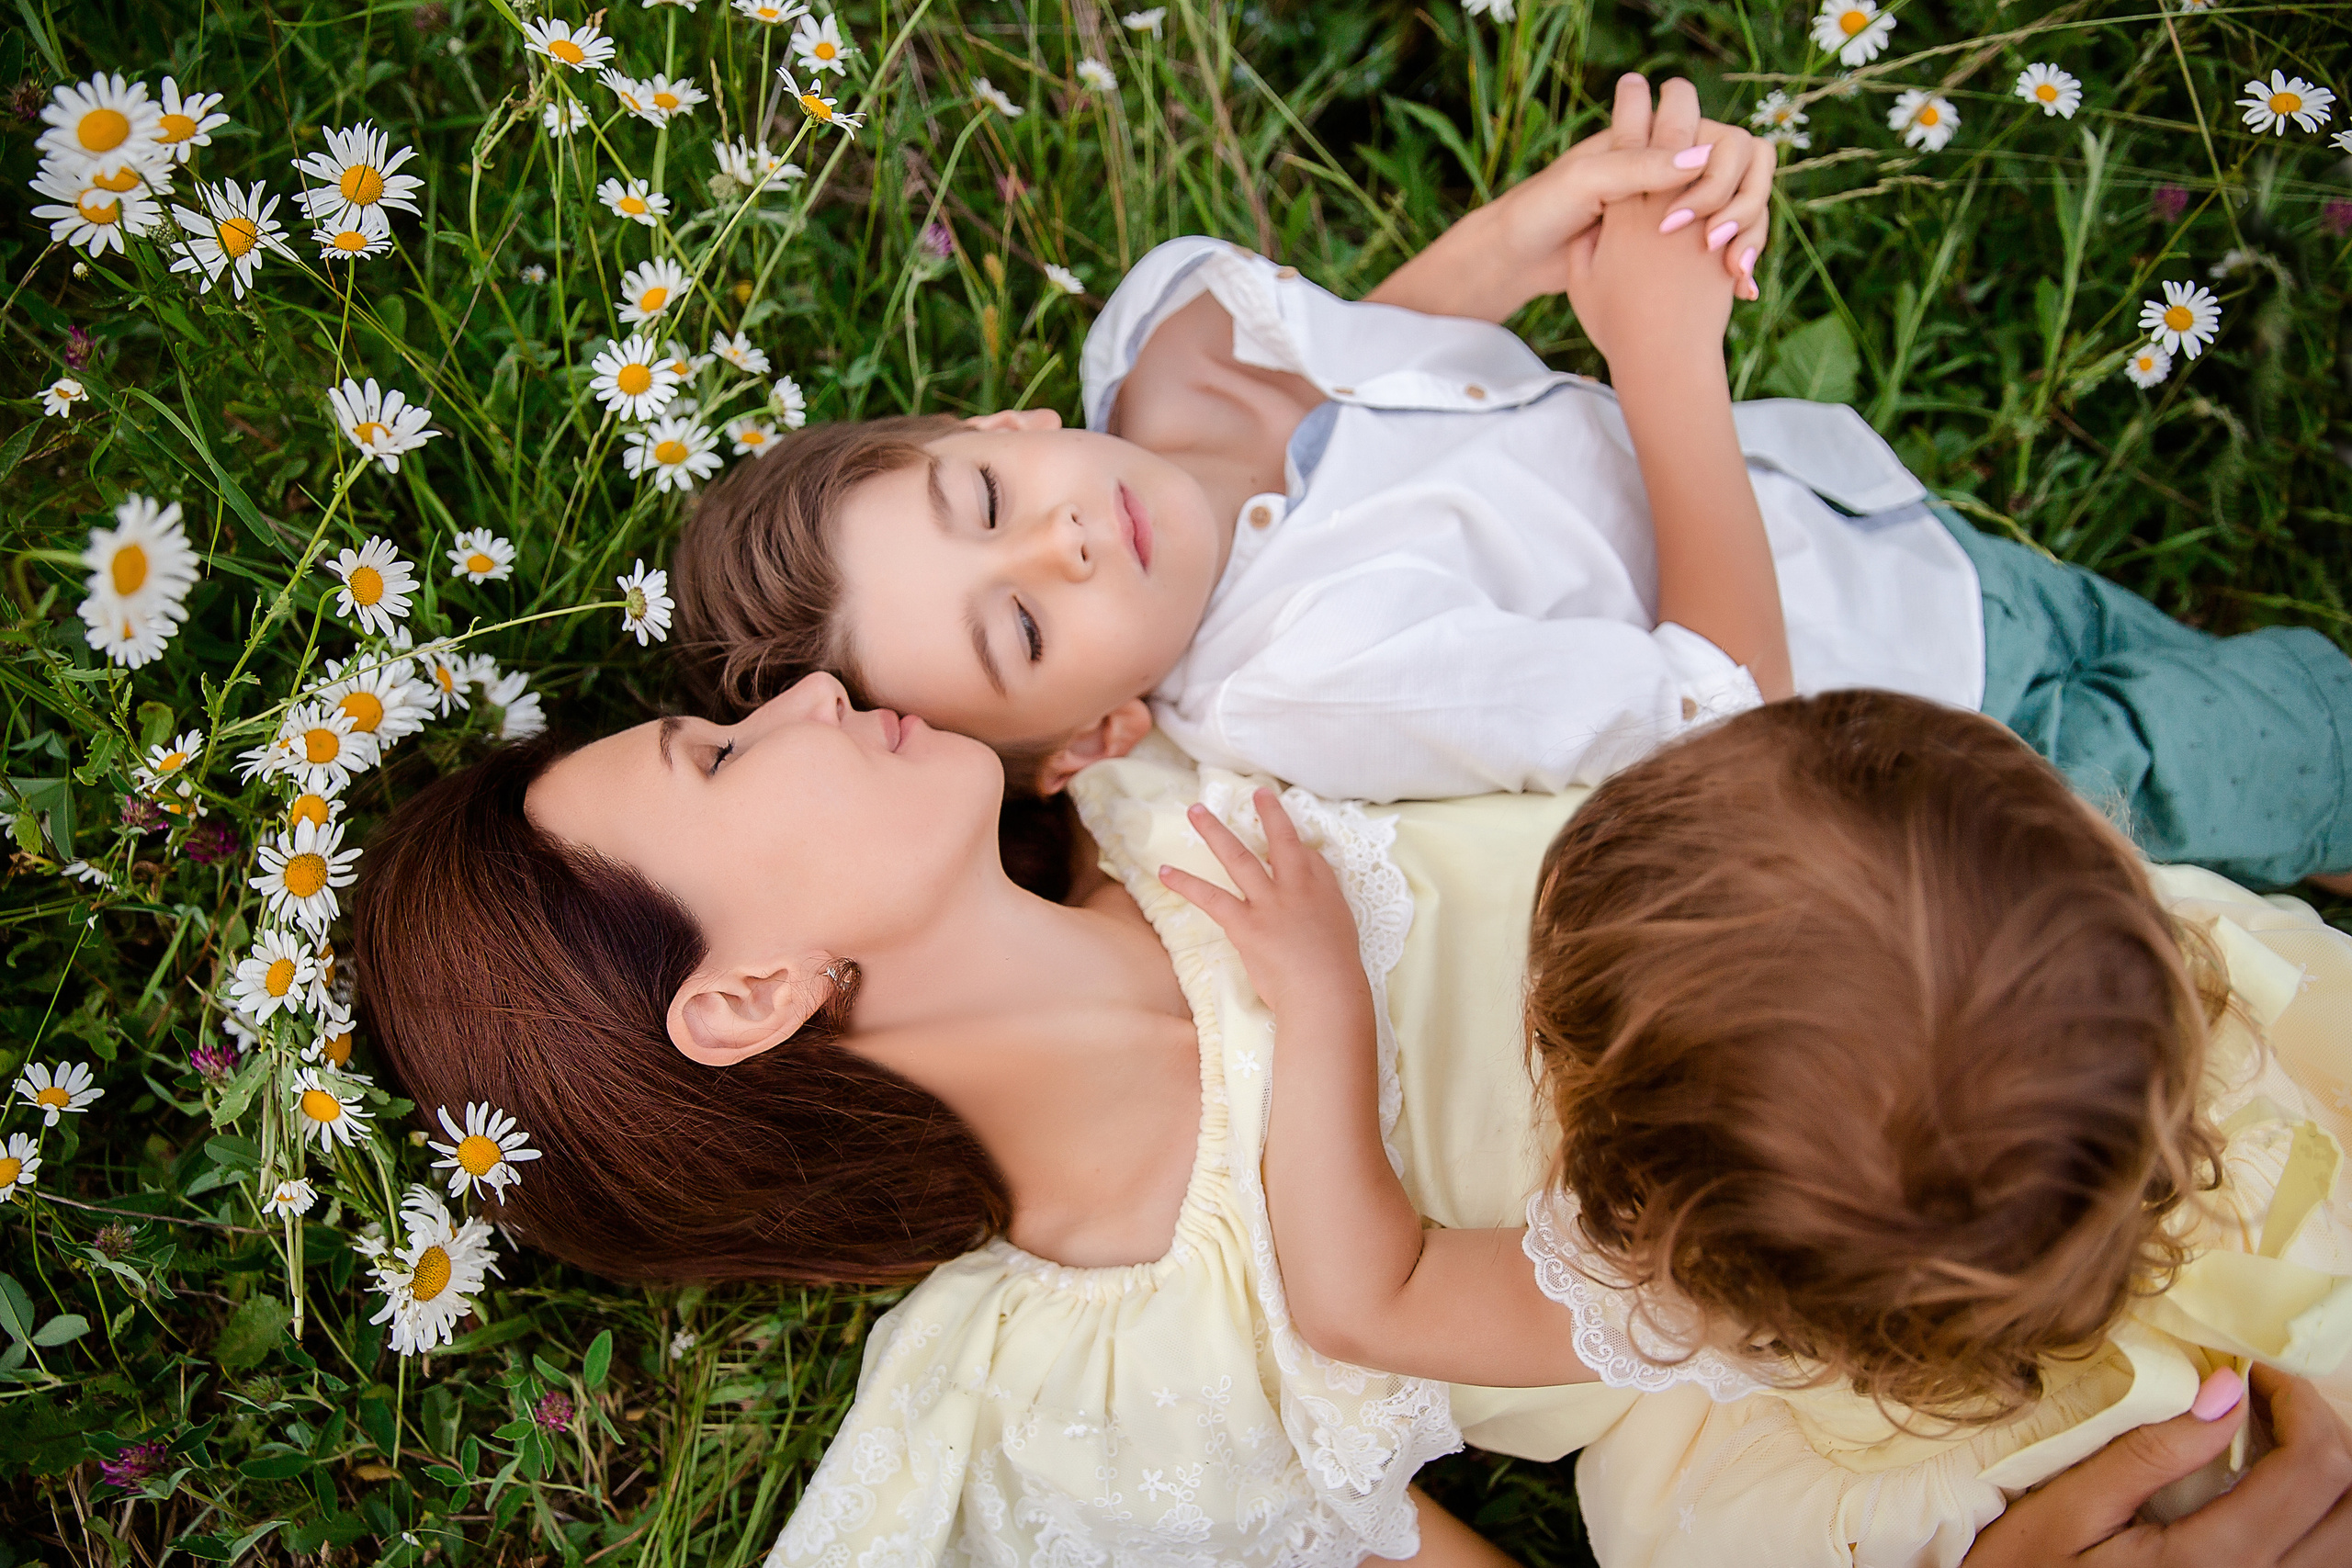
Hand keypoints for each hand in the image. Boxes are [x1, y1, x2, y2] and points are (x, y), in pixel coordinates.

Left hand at [1158, 792, 1369, 1018]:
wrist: (1325, 992)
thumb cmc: (1335, 967)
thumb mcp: (1338, 923)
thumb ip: (1320, 897)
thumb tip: (1302, 880)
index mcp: (1320, 887)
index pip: (1303, 850)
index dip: (1284, 828)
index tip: (1268, 805)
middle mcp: (1295, 887)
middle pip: (1276, 841)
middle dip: (1264, 813)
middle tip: (1250, 791)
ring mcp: (1268, 903)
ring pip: (1238, 858)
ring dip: (1214, 832)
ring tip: (1194, 812)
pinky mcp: (1245, 924)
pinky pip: (1211, 898)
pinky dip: (1186, 884)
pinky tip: (1166, 872)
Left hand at [1364, 73, 1774, 323]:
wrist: (1513, 263)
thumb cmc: (1539, 212)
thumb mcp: (1588, 182)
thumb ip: (1640, 166)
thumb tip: (1704, 155)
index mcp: (1641, 141)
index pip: (1706, 132)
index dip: (1718, 160)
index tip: (1707, 197)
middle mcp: (1657, 171)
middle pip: (1726, 175)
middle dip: (1738, 205)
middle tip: (1721, 243)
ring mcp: (1660, 209)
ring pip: (1721, 213)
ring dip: (1739, 238)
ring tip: (1735, 273)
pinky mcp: (1658, 245)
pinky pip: (1704, 247)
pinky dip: (1725, 264)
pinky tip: (1737, 289)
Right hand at [1961, 1366, 2351, 1566]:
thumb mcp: (2065, 1513)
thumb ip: (2148, 1455)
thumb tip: (2227, 1390)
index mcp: (2215, 1562)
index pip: (2314, 1469)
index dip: (2298, 1400)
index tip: (2250, 1368)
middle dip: (2324, 1432)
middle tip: (2265, 1398)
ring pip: (2349, 1540)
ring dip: (2327, 1477)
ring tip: (2271, 1439)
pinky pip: (2323, 1561)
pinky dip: (2316, 1516)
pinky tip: (2266, 1489)